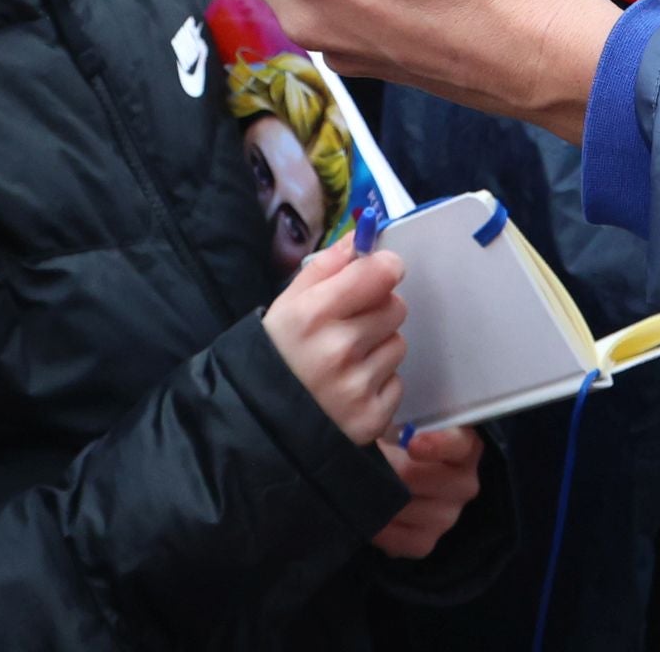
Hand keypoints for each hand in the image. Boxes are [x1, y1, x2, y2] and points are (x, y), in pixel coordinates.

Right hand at [262, 236, 409, 444]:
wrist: (262, 424)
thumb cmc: (279, 354)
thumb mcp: (288, 304)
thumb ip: (327, 266)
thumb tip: (364, 236)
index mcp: (314, 314)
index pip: (380, 273)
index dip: (384, 269)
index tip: (377, 275)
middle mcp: (339, 350)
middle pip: (396, 307)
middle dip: (379, 310)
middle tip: (353, 324)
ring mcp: (357, 387)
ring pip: (398, 344)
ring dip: (380, 347)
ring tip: (348, 361)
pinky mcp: (372, 418)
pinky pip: (397, 382)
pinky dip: (380, 383)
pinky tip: (352, 388)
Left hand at [373, 427, 481, 559]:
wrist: (382, 468)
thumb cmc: (393, 437)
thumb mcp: (402, 419)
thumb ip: (402, 417)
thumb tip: (391, 420)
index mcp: (463, 446)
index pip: (461, 445)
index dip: (439, 444)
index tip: (412, 442)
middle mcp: (463, 482)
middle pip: (433, 482)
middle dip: (396, 472)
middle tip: (371, 463)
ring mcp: (448, 514)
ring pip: (418, 512)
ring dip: (387, 500)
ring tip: (363, 487)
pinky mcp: (427, 540)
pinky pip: (407, 542)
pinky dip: (384, 531)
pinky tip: (370, 517)